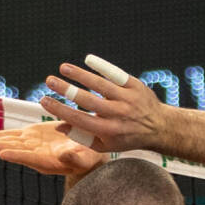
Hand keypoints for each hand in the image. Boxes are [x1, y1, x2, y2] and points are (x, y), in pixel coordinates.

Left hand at [0, 122, 106, 178]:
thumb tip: (64, 154)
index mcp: (49, 162)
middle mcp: (36, 156)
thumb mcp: (86, 157)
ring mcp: (32, 146)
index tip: (2, 153)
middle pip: (13, 151)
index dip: (17, 155)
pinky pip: (12, 136)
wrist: (86, 153)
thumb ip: (75, 157)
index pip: (30, 158)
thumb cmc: (90, 158)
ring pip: (9, 143)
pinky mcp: (32, 136)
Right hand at [37, 59, 168, 153]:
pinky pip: (116, 74)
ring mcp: (127, 98)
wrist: (159, 127)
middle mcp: (118, 114)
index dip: (59, 109)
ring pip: (100, 84)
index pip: (79, 119)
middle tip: (49, 80)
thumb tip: (59, 126)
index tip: (44, 100)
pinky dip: (101, 66)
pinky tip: (87, 59)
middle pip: (87, 100)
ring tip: (63, 68)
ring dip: (80, 74)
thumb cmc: (127, 137)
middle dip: (65, 89)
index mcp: (108, 130)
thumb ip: (82, 137)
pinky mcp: (135, 86)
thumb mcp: (106, 144)